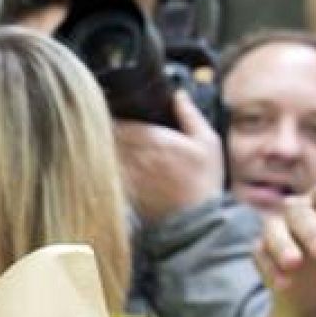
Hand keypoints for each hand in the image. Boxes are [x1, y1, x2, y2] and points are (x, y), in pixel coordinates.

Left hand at [113, 91, 224, 224]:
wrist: (196, 222)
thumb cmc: (204, 182)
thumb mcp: (208, 142)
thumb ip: (190, 115)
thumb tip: (179, 95)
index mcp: (154, 140)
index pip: (119, 121)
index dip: (114, 114)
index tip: (115, 108)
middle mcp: (136, 157)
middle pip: (108, 136)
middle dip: (109, 128)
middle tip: (111, 122)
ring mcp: (128, 176)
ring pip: (108, 155)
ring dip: (107, 147)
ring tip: (109, 141)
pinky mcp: (126, 192)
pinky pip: (111, 174)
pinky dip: (111, 167)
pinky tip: (119, 165)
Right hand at [253, 182, 315, 316]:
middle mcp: (297, 210)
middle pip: (299, 212)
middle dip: (311, 231)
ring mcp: (276, 229)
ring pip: (273, 229)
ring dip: (283, 245)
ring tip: (294, 264)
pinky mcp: (261, 252)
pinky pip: (260, 254)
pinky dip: (270, 269)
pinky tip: (284, 284)